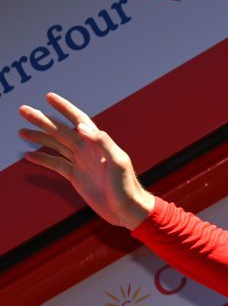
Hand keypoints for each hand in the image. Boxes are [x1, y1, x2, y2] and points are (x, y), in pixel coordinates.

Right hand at [18, 92, 154, 228]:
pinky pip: (56, 165)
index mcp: (97, 143)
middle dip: (42, 120)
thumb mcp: (117, 161)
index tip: (49, 96)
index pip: (78, 119)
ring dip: (39, 137)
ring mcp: (81, 163)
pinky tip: (29, 155)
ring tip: (21, 131)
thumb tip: (81, 127)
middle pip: (60, 130)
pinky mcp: (77, 177)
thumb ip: (102, 142)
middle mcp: (88, 150)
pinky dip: (43, 159)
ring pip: (56, 145)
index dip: (64, 108)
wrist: (127, 209)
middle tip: (23, 110)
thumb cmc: (126, 185)